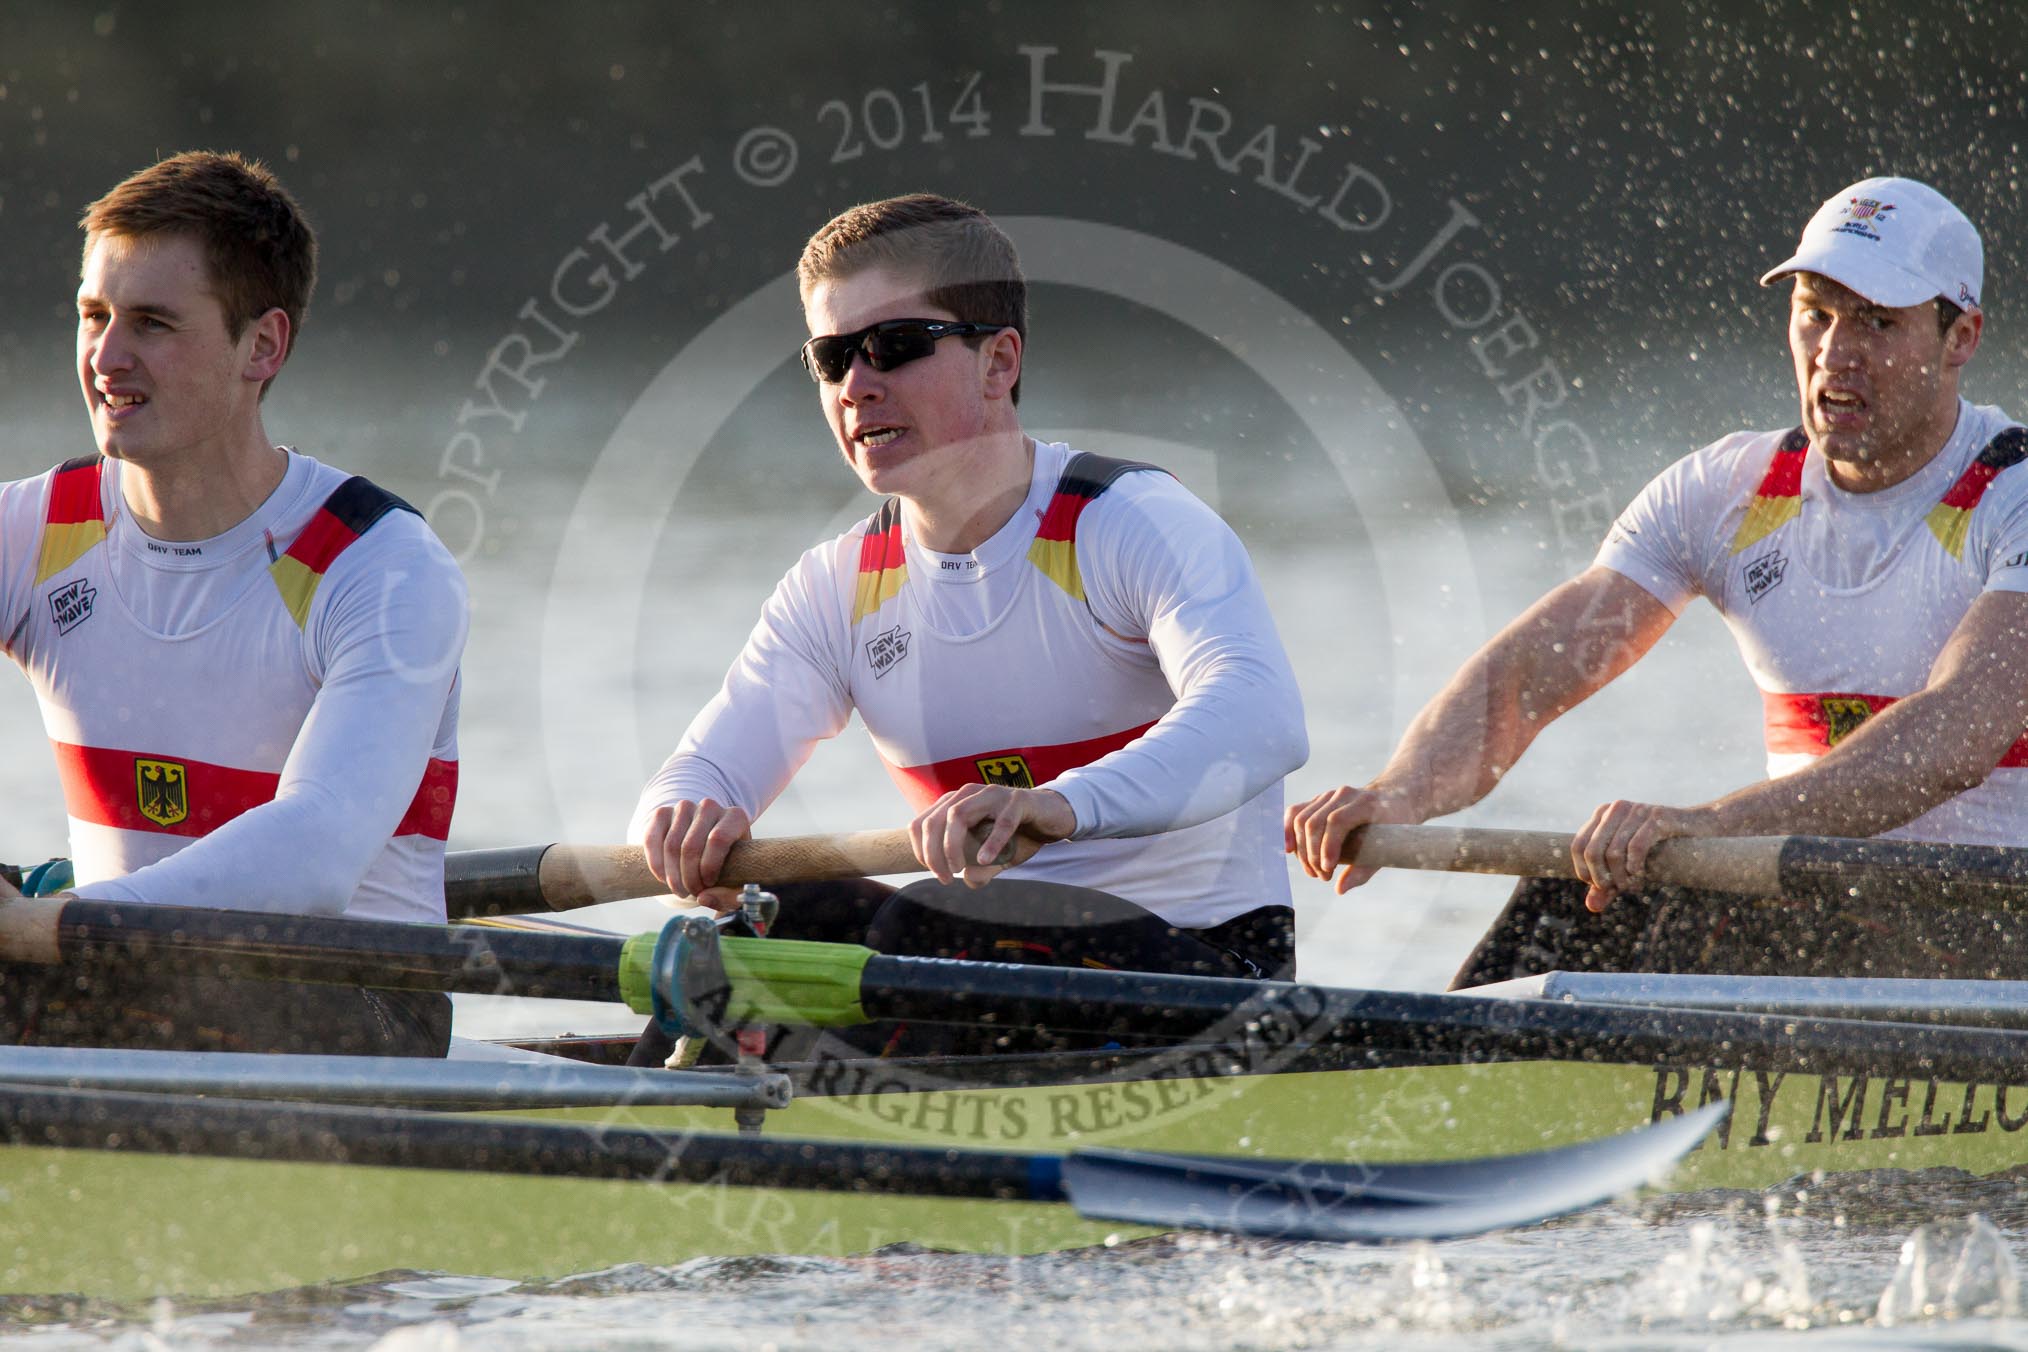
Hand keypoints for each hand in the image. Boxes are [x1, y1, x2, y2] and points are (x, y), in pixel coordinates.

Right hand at [639, 798, 750, 913]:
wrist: (707, 847)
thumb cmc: (728, 866)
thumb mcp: (738, 882)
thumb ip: (731, 897)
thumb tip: (703, 898)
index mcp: (735, 817)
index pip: (718, 839)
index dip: (709, 867)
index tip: (707, 886)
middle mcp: (710, 807)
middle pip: (691, 846)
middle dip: (689, 877)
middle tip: (692, 893)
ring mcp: (684, 807)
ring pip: (671, 845)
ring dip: (672, 875)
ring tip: (680, 890)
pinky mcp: (662, 813)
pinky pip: (652, 839)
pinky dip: (655, 864)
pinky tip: (663, 878)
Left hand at [911, 784, 1075, 887]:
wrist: (1050, 816)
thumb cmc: (1017, 833)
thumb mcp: (993, 855)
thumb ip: (979, 868)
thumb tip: (969, 882)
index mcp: (955, 802)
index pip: (922, 823)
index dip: (921, 850)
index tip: (935, 873)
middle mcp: (969, 794)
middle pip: (935, 820)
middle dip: (933, 853)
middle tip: (945, 877)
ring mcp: (992, 794)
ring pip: (958, 815)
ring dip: (952, 846)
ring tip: (959, 869)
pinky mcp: (1018, 800)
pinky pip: (1001, 821)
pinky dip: (991, 842)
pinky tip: (985, 859)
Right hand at [1284, 786, 1421, 892]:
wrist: (1394, 799)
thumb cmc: (1394, 826)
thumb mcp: (1388, 848)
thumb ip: (1364, 870)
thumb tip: (1340, 889)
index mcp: (1364, 803)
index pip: (1337, 821)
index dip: (1328, 846)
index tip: (1328, 870)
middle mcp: (1344, 795)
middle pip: (1315, 822)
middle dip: (1313, 854)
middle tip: (1322, 877)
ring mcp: (1328, 795)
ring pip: (1301, 819)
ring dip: (1302, 849)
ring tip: (1312, 871)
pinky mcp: (1318, 800)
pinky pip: (1295, 812)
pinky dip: (1288, 831)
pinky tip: (1289, 849)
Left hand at [1571, 799, 1713, 912]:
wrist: (1702, 828)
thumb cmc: (1660, 849)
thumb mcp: (1628, 868)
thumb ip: (1608, 885)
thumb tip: (1592, 907)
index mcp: (1602, 814)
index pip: (1577, 846)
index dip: (1585, 872)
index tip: (1601, 886)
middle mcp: (1615, 808)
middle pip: (1592, 852)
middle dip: (1603, 878)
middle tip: (1619, 889)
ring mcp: (1636, 810)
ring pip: (1613, 853)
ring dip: (1622, 877)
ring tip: (1633, 885)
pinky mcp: (1657, 817)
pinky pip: (1636, 847)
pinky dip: (1636, 867)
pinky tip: (1641, 874)